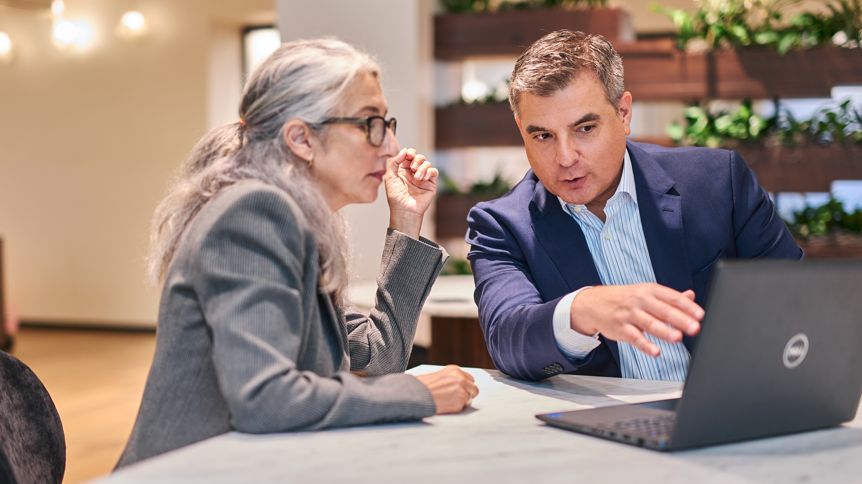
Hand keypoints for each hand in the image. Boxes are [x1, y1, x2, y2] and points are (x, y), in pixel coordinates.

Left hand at [384, 148, 437, 238]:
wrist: (405, 210)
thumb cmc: (395, 196)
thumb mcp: (390, 176)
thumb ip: (394, 161)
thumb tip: (405, 150)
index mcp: (403, 170)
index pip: (409, 156)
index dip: (410, 152)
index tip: (409, 155)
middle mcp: (413, 173)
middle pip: (419, 157)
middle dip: (416, 159)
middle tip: (413, 168)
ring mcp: (422, 178)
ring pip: (427, 163)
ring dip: (422, 167)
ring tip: (417, 178)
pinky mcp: (431, 184)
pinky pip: (434, 171)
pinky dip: (429, 172)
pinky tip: (423, 178)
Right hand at [415, 365, 478, 413]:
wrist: (417, 395)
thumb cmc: (423, 386)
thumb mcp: (438, 375)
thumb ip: (450, 379)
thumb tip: (457, 385)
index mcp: (455, 370)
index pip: (469, 378)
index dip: (466, 385)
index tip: (462, 389)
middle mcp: (461, 379)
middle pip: (474, 388)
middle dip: (468, 393)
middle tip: (459, 398)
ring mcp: (462, 390)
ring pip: (470, 398)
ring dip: (463, 401)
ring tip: (449, 401)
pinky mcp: (460, 402)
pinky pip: (463, 407)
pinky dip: (457, 408)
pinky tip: (447, 405)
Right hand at [570, 284, 703, 357]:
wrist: (593, 303)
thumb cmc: (624, 299)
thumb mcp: (646, 292)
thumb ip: (669, 297)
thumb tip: (691, 296)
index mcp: (649, 291)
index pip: (672, 297)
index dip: (687, 306)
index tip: (700, 314)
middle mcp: (640, 301)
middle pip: (663, 310)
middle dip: (680, 319)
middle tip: (695, 327)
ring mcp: (629, 315)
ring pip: (649, 323)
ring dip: (664, 331)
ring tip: (678, 338)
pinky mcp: (621, 329)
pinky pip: (634, 338)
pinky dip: (645, 345)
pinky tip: (655, 351)